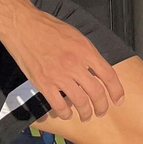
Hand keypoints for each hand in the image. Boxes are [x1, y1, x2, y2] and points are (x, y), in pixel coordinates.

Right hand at [1, 5, 123, 121]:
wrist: (24, 27)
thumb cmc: (48, 27)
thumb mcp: (75, 35)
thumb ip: (87, 52)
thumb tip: (97, 68)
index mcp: (85, 50)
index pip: (108, 75)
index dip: (116, 90)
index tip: (118, 99)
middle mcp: (75, 64)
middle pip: (96, 92)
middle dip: (102, 106)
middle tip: (102, 111)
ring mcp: (59, 75)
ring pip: (80, 102)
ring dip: (85, 113)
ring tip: (86, 116)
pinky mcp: (44, 84)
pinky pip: (59, 105)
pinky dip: (65, 113)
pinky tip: (66, 114)